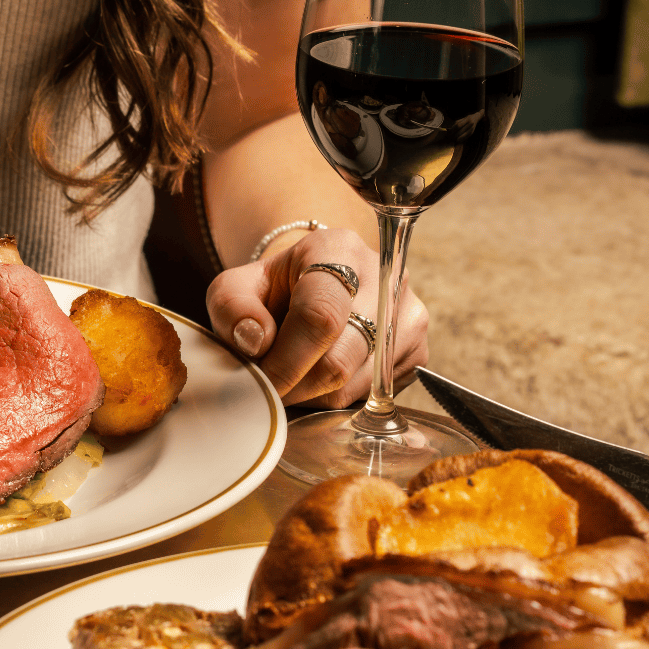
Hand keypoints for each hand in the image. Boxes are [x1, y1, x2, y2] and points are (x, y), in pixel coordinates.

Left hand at [202, 226, 427, 408]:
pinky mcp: (416, 350)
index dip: (286, 361)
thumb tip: (256, 341)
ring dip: (312, 395)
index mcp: (338, 250)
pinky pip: (372, 396)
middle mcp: (386, 278)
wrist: (316, 283)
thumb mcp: (236, 287)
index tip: (259, 381)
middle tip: (266, 388)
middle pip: (339, 360)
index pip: (320, 316)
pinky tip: (318, 377)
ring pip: (354, 385)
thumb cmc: (274, 289)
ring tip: (290, 377)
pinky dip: (336, 397)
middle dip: (294, 385)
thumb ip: (232, 308)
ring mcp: (408, 316)